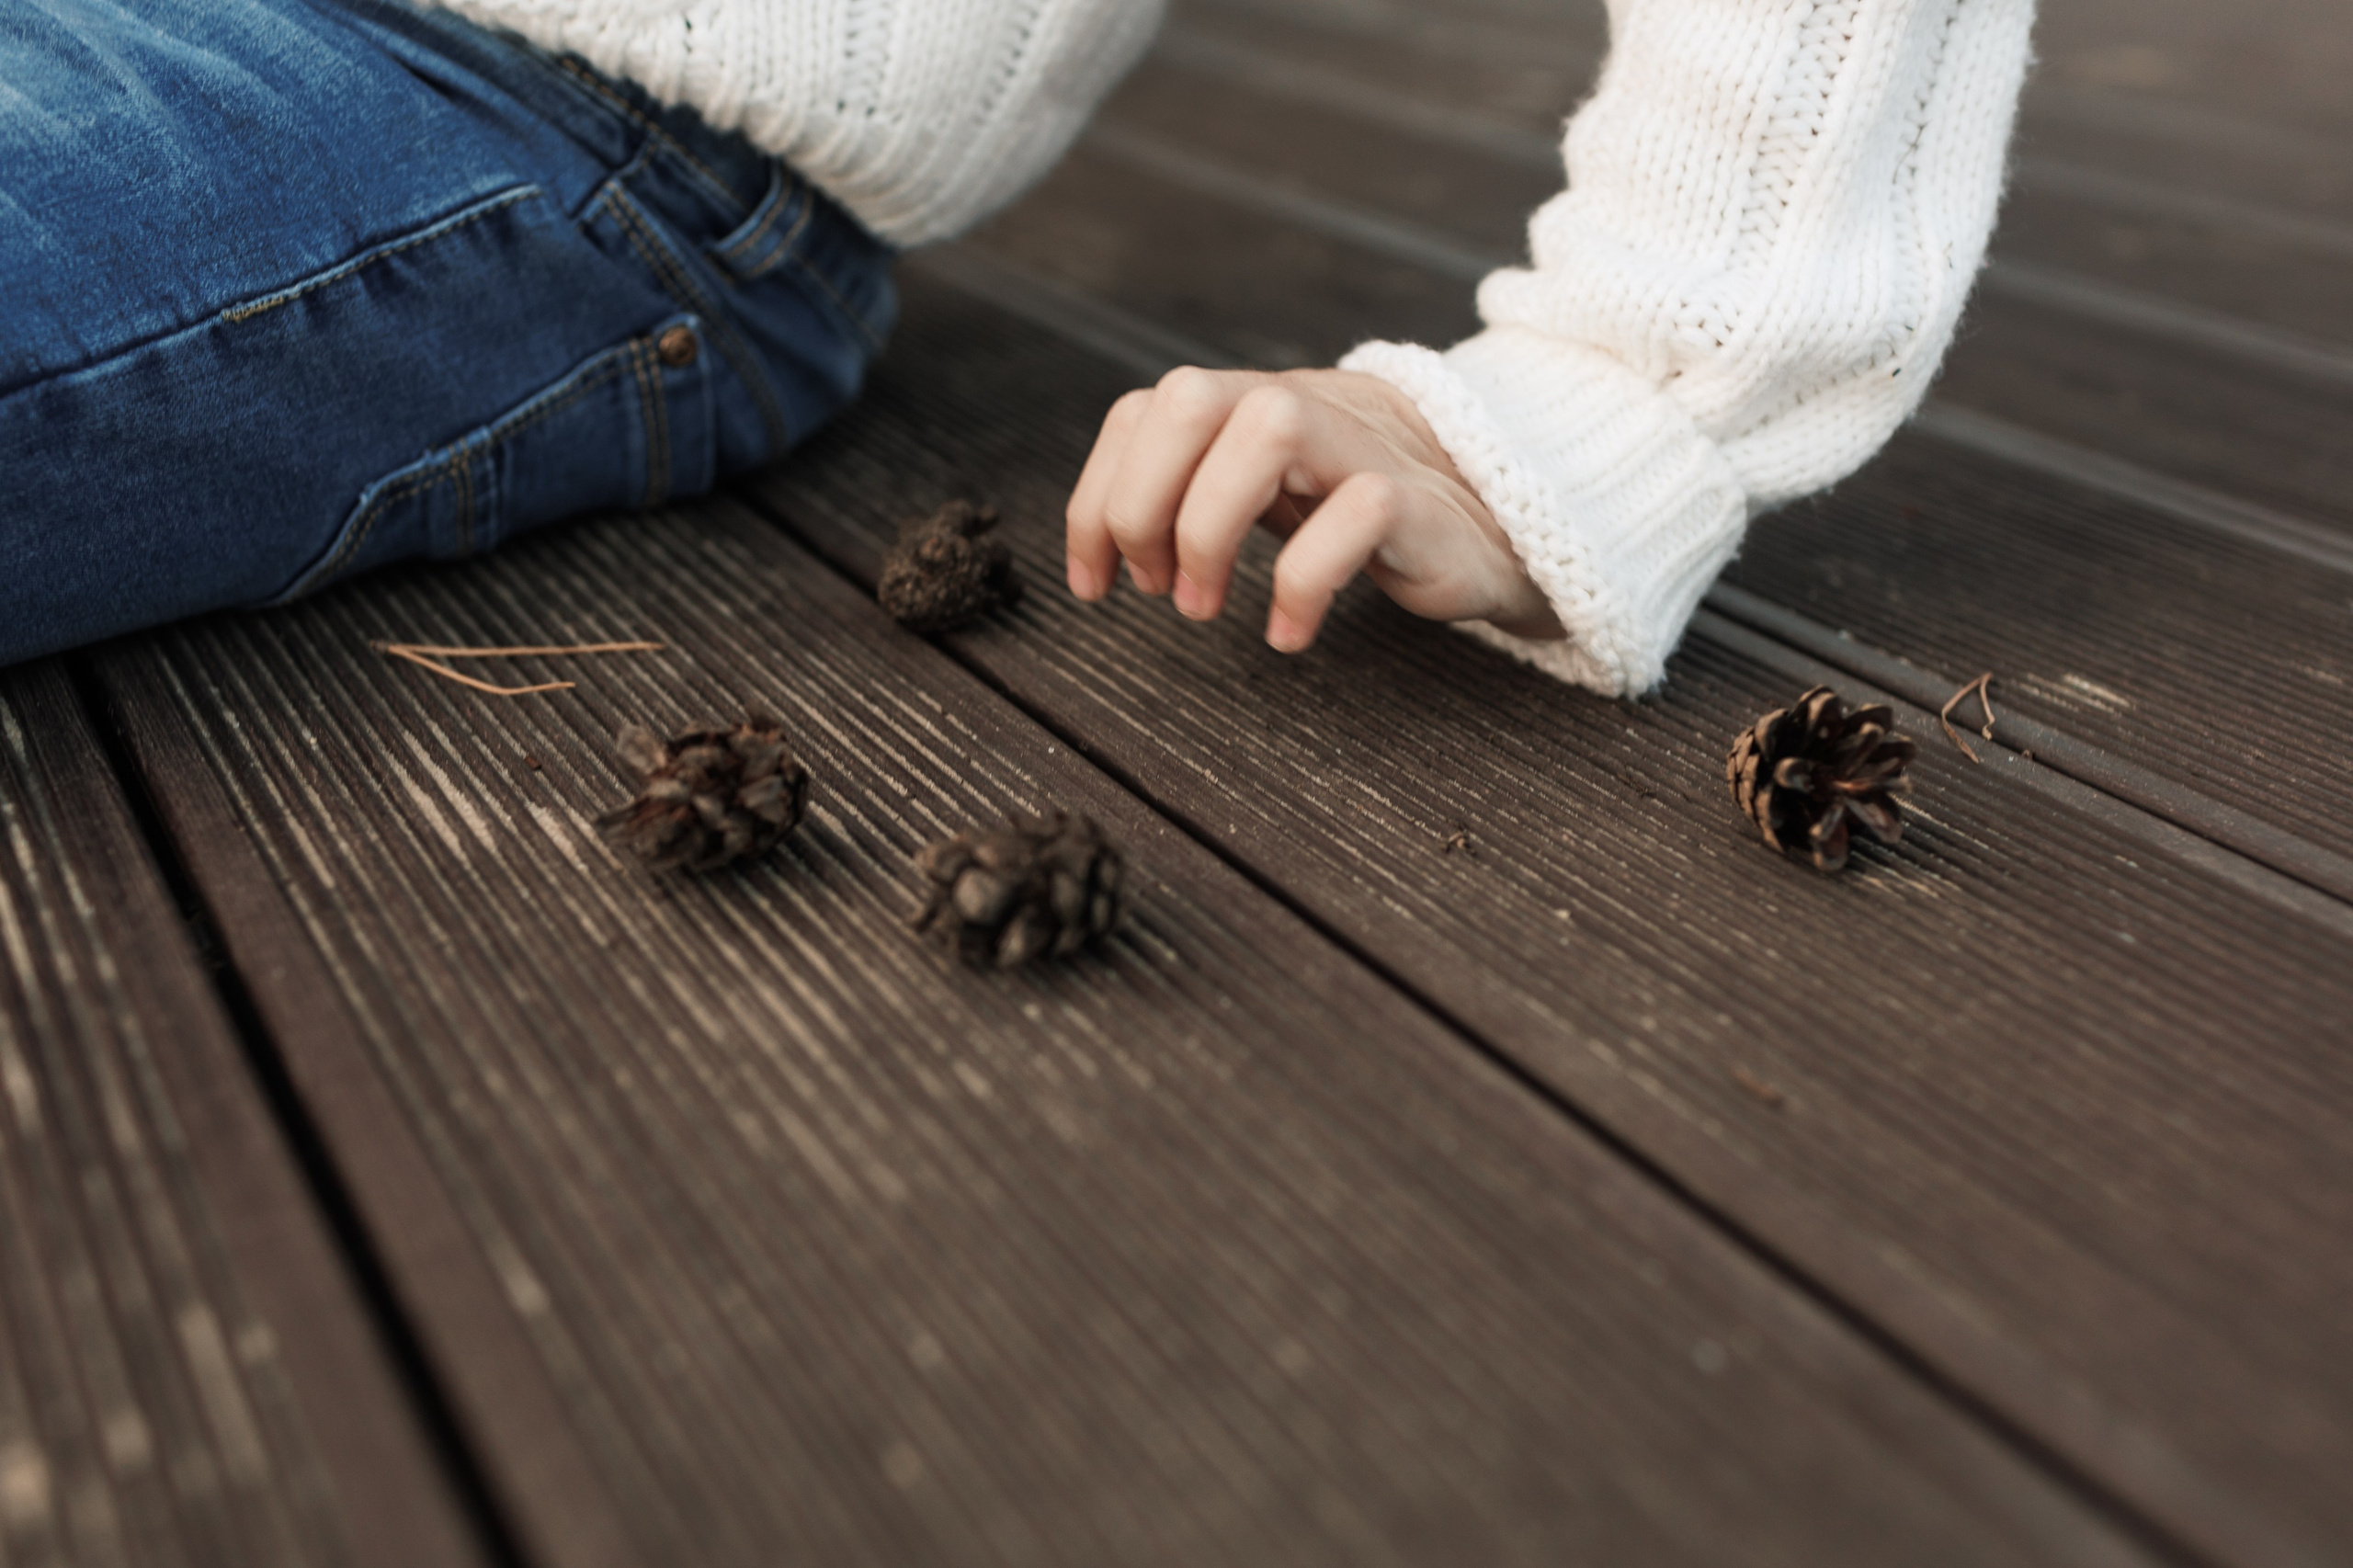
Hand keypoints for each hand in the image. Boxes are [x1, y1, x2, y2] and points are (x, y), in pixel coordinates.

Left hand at [1064, 367, 1563, 650]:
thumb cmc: (1376, 520)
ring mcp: (1363, 448)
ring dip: (1207, 528)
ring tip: (1204, 608)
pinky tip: (1288, 632)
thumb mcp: (1278, 492)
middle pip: (1190, 397)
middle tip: (1154, 586)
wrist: (1503, 532)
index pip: (1147, 410)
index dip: (1098, 495)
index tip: (1096, 582)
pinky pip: (1355, 515)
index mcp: (1256, 405)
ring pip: (1267, 429)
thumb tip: (1115, 534)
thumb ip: (1207, 488)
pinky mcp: (1418, 503)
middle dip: (1141, 501)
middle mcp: (1304, 408)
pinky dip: (1302, 584)